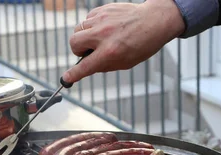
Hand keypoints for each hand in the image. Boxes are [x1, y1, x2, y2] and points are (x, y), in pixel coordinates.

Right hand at [61, 0, 185, 83]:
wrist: (154, 20)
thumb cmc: (142, 44)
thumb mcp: (125, 62)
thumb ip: (104, 65)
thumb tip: (87, 66)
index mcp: (110, 52)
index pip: (85, 66)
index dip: (73, 74)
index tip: (66, 78)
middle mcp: (103, 35)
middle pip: (74, 42)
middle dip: (77, 50)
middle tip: (88, 52)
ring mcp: (102, 20)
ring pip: (79, 29)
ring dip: (84, 37)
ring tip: (99, 39)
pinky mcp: (103, 9)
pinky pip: (87, 19)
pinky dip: (92, 26)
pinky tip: (104, 28)